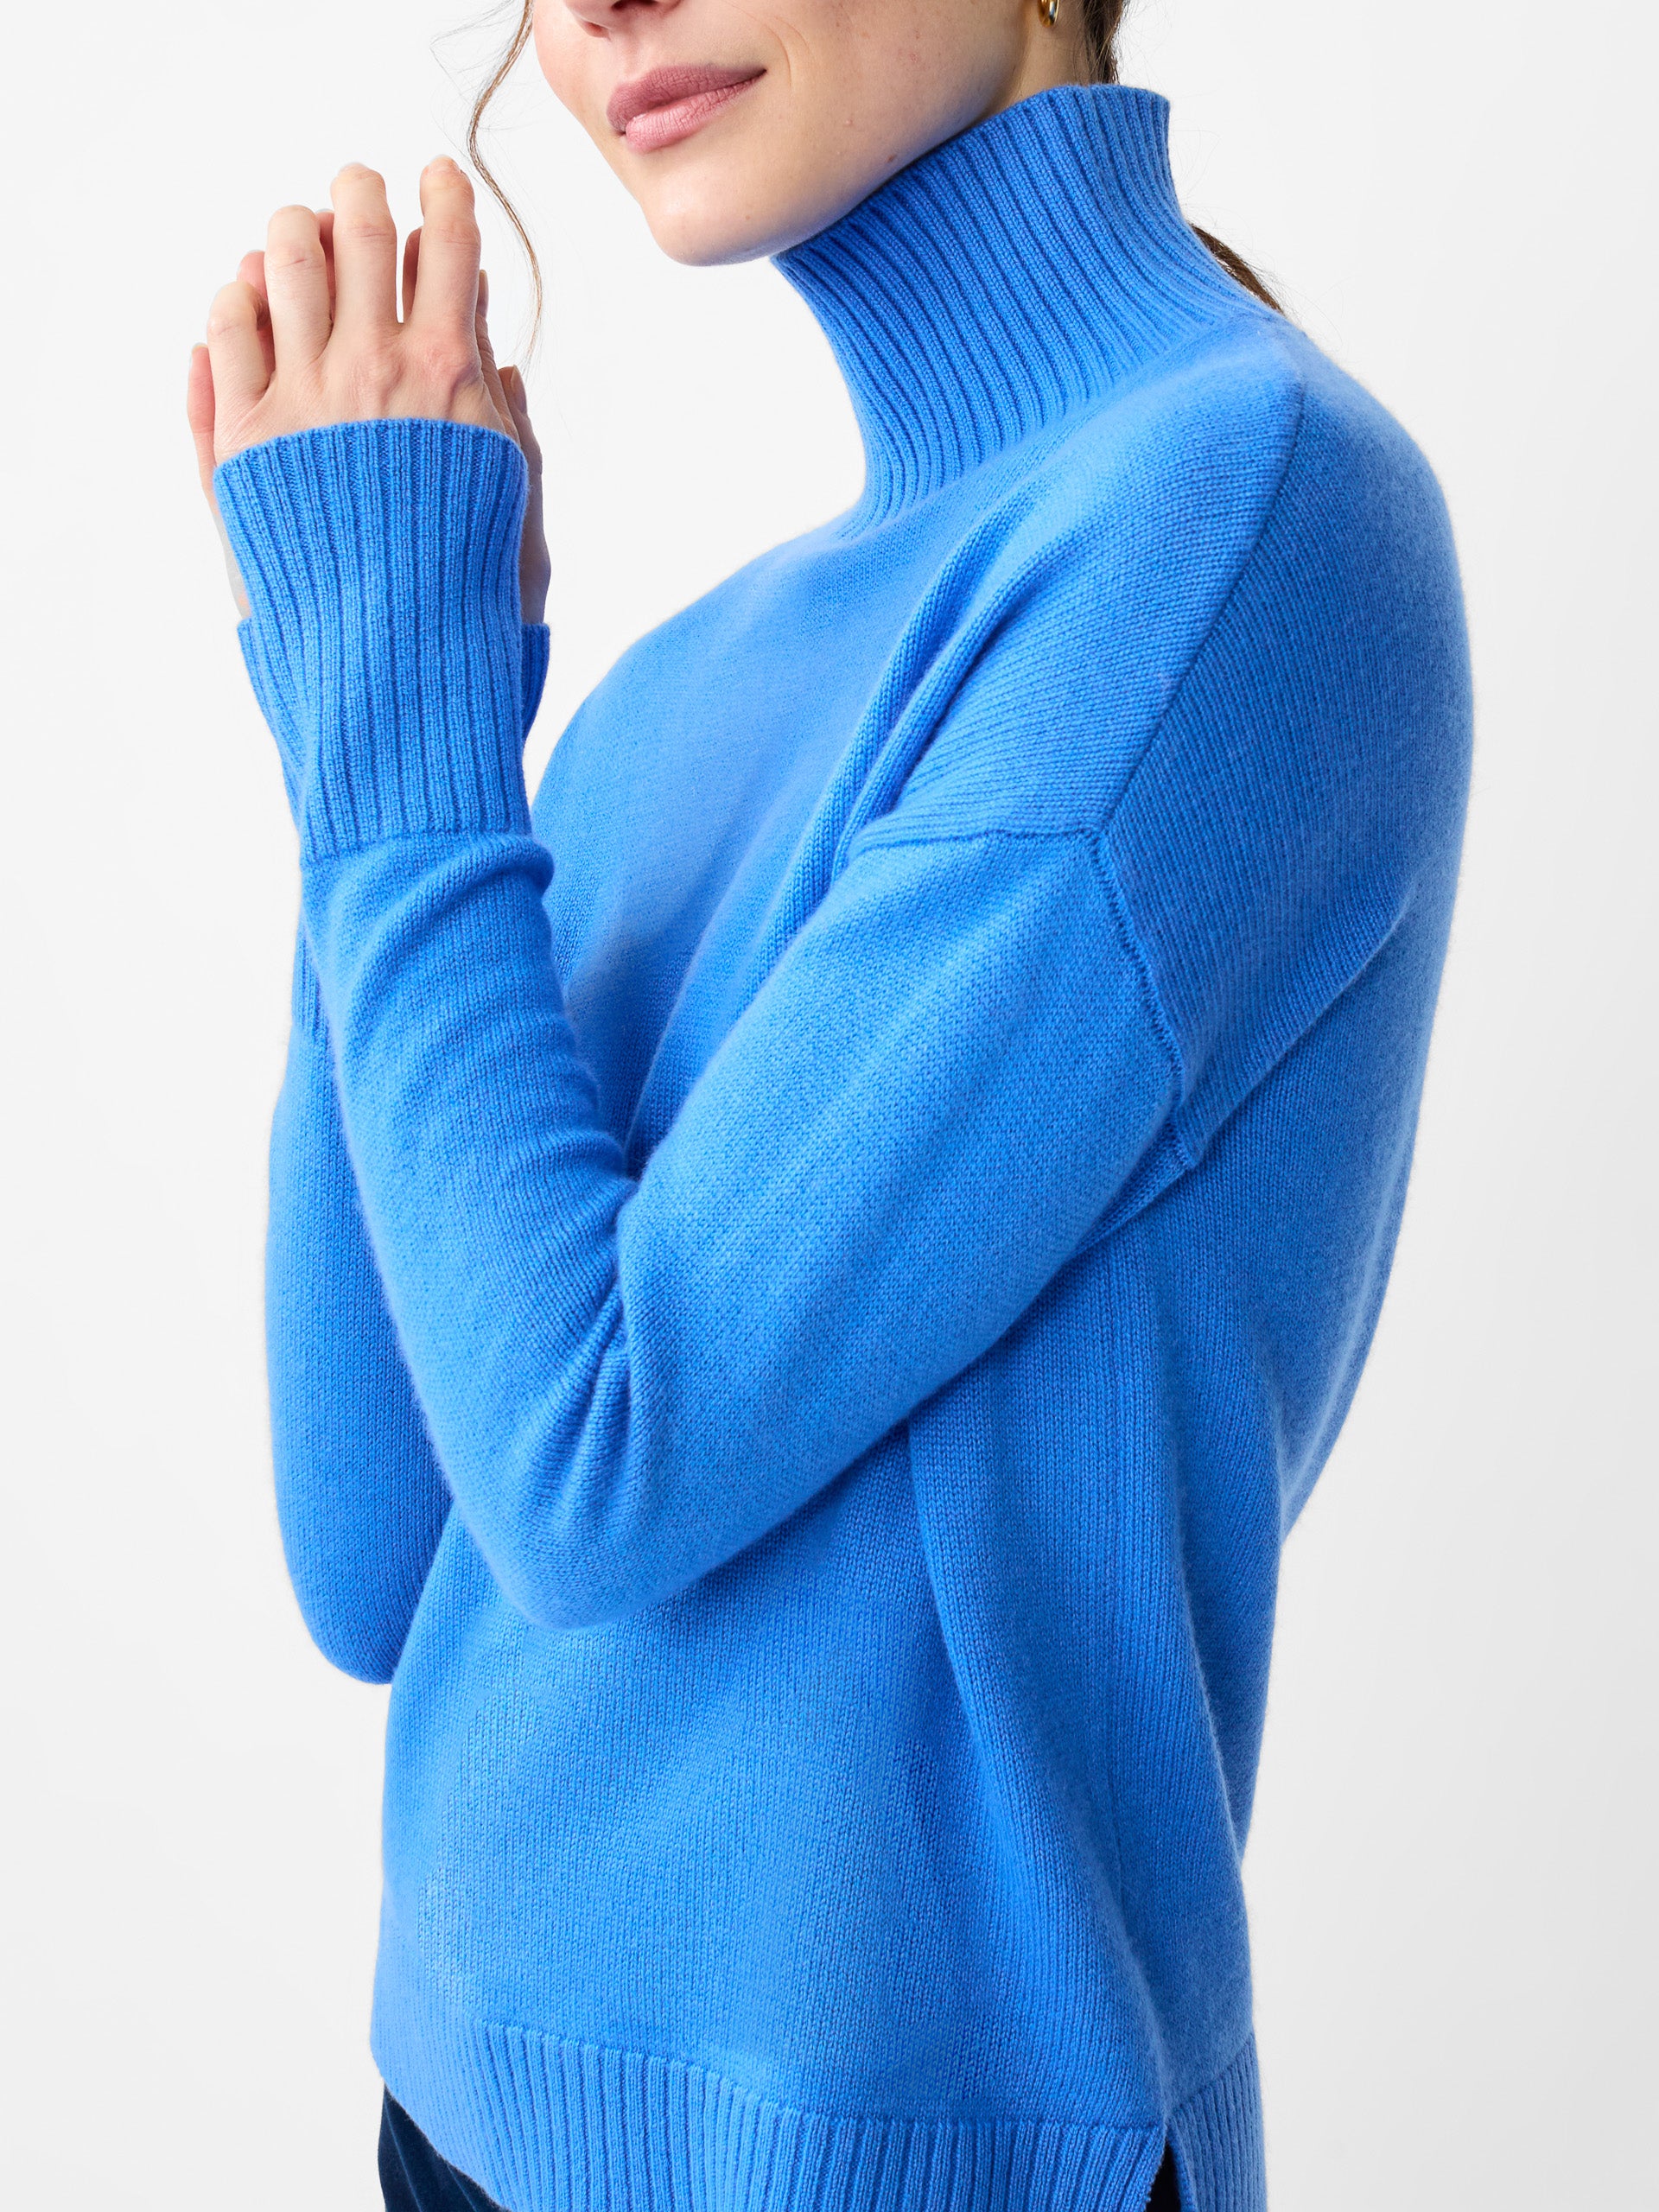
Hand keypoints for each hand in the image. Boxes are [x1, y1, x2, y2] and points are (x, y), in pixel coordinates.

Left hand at [186, 159, 549, 623]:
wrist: (398, 669)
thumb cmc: (473, 598)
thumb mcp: (517, 497)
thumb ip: (503, 409)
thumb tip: (489, 340)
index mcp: (450, 375)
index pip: (448, 243)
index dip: (445, 195)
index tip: (438, 181)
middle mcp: (372, 370)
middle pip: (358, 225)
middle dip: (362, 192)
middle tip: (362, 191)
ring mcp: (300, 398)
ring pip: (283, 257)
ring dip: (295, 229)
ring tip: (302, 234)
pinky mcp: (244, 438)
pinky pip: (226, 331)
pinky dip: (239, 297)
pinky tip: (251, 298)